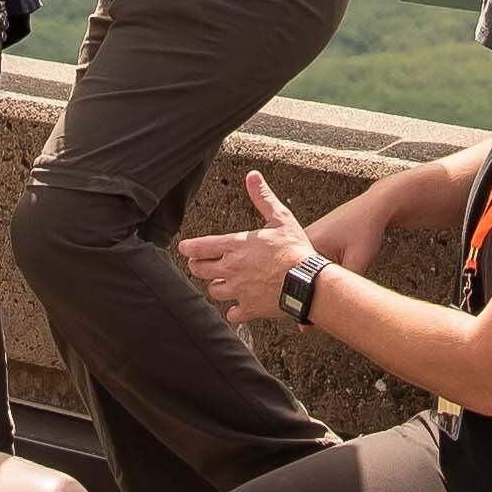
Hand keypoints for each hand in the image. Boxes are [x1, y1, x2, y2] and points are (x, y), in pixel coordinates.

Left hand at [182, 168, 320, 329]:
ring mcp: (238, 290)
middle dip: (197, 266)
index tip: (184, 248)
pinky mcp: (249, 308)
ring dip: (215, 286)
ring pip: (213, 291)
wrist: (307, 282)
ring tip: (220, 282)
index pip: (200, 247)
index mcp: (235, 246)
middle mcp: (231, 269)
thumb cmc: (295, 250)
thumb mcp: (280, 218)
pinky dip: (233, 312)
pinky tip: (238, 308)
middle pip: (199, 270)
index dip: (188, 248)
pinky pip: (232, 314)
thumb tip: (253, 177)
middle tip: (198, 264)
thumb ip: (263, 198)